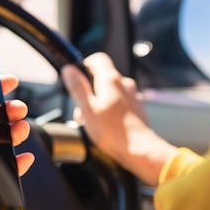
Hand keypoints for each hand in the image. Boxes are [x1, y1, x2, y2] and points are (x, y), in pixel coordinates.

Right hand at [61, 52, 176, 185]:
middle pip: (102, 78)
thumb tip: (69, 69)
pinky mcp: (137, 109)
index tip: (78, 81)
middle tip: (82, 111)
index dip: (85, 67)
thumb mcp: (87, 108)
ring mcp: (133, 96)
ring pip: (111, 92)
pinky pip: (120, 103)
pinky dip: (111, 110)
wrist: (139, 150)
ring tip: (94, 122)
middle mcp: (124, 84)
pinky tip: (107, 126)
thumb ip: (77, 87)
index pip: (97, 59)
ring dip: (100, 102)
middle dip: (89, 92)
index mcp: (110, 79)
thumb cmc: (113, 132)